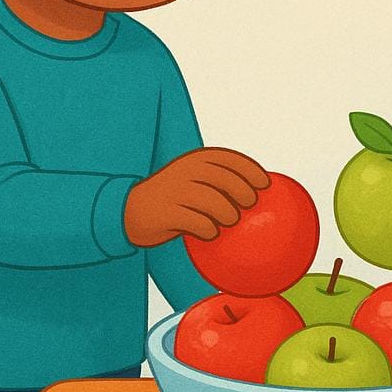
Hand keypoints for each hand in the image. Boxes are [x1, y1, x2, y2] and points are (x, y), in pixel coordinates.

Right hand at [124, 147, 269, 246]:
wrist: (126, 211)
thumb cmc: (170, 198)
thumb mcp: (191, 181)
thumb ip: (216, 182)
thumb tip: (255, 193)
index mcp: (193, 160)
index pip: (227, 158)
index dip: (250, 169)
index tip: (265, 183)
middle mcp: (184, 172)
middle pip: (224, 179)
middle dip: (243, 192)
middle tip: (249, 204)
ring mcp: (174, 191)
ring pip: (212, 201)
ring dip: (227, 213)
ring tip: (229, 221)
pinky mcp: (165, 213)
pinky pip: (196, 222)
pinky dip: (208, 229)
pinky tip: (209, 233)